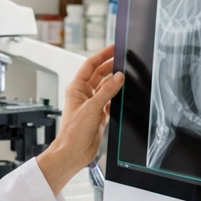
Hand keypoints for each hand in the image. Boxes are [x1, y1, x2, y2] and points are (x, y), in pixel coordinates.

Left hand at [36, 45, 123, 195]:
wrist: (73, 152)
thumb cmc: (73, 132)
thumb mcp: (92, 108)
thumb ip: (107, 91)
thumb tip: (118, 77)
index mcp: (76, 88)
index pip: (90, 65)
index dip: (102, 55)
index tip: (114, 48)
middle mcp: (83, 94)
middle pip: (99, 74)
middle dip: (110, 66)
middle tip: (124, 59)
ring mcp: (92, 104)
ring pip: (106, 87)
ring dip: (115, 82)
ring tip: (127, 75)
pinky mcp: (99, 114)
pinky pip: (110, 101)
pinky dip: (117, 97)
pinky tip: (124, 94)